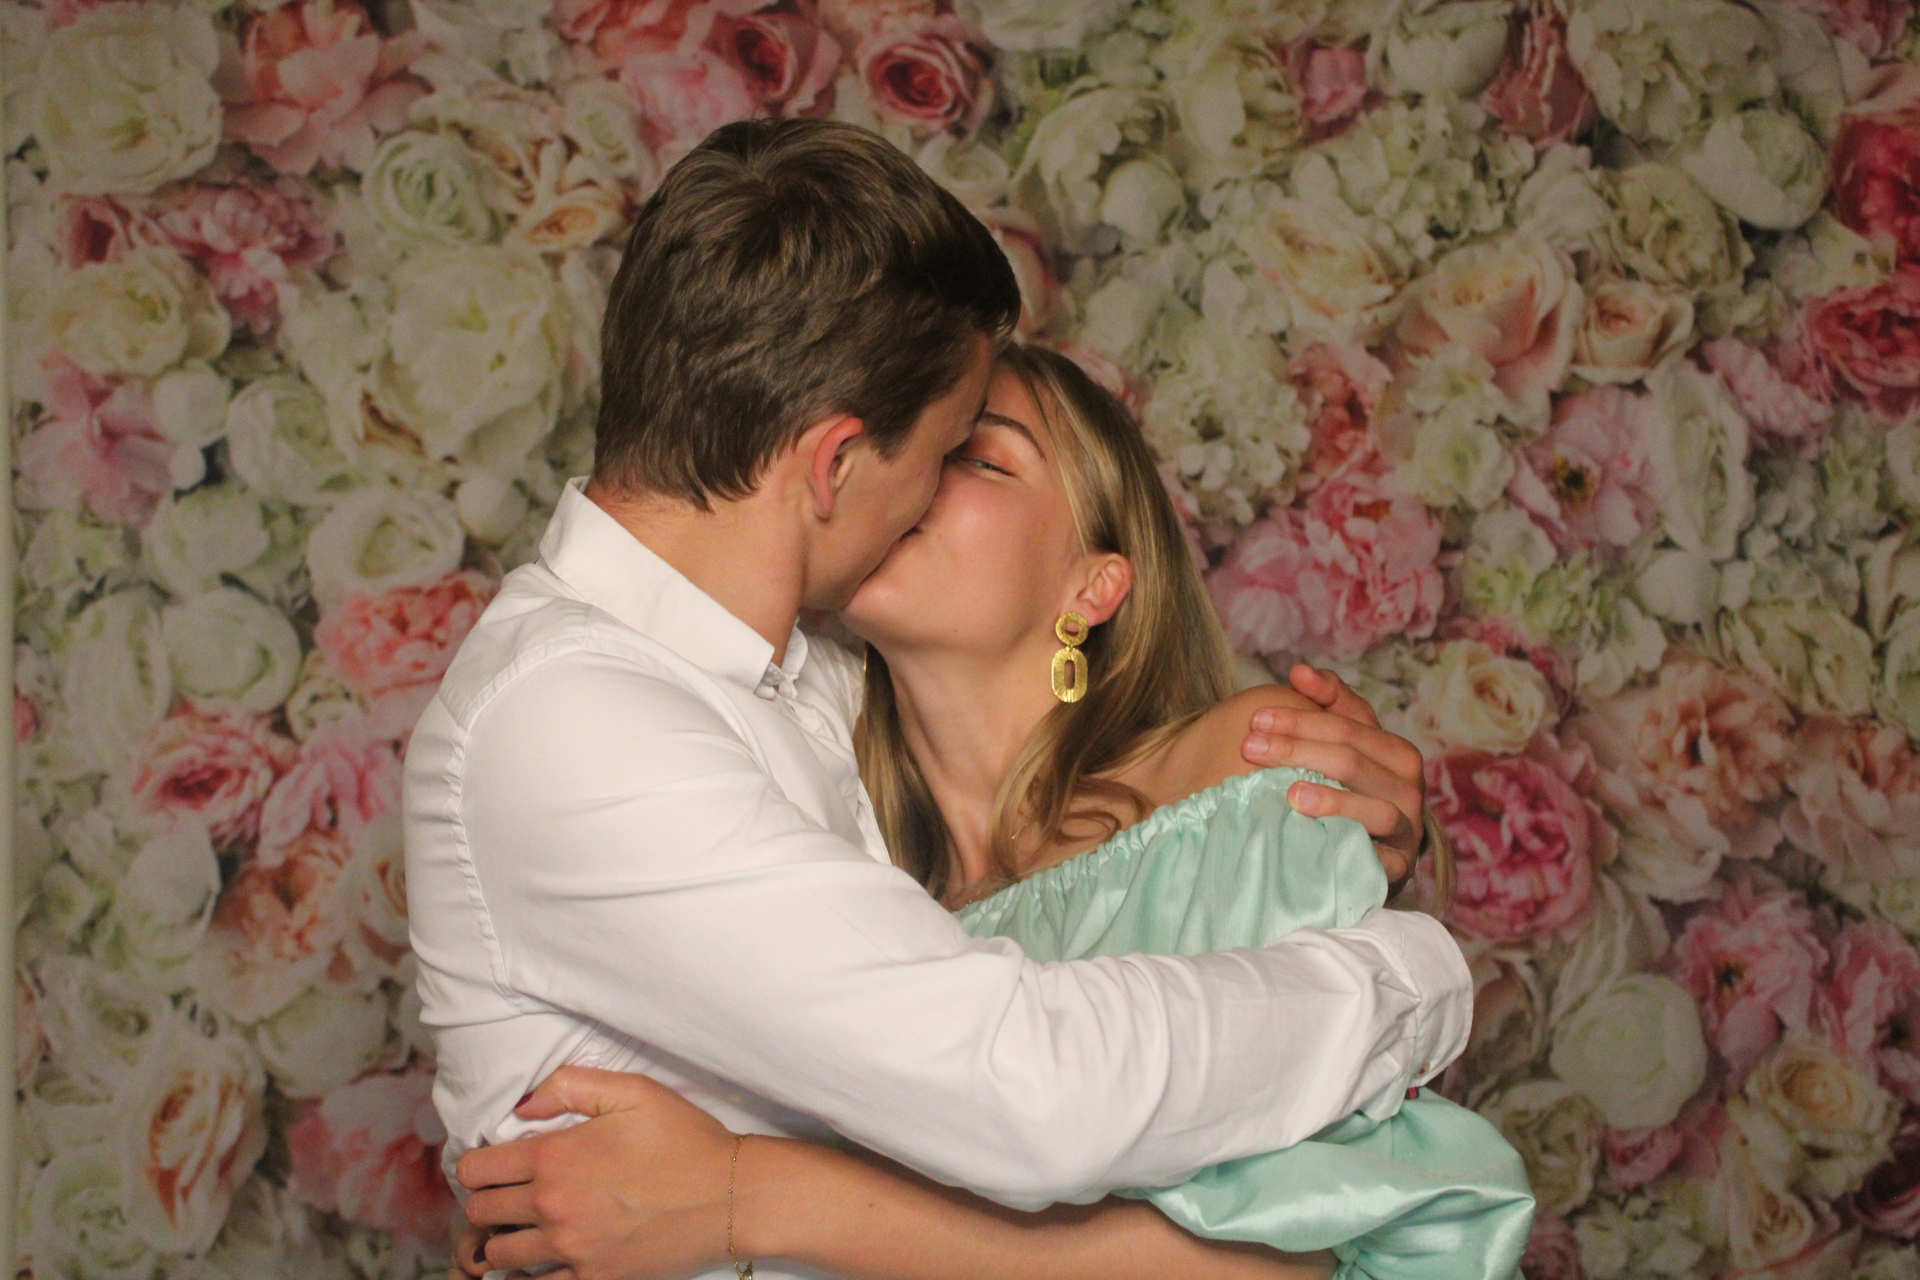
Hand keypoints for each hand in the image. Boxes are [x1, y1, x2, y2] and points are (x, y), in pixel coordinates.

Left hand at [455, 1066, 738, 1279]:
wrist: (730, 1195)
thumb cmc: (684, 1138)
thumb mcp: (633, 1091)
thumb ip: (569, 1086)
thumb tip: (523, 1105)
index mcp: (556, 1156)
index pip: (476, 1170)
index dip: (476, 1165)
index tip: (492, 1164)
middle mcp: (553, 1206)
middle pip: (481, 1212)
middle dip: (487, 1200)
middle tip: (508, 1194)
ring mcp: (571, 1249)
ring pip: (499, 1255)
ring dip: (504, 1240)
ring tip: (523, 1228)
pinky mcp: (593, 1279)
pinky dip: (529, 1276)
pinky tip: (542, 1262)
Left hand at [1241, 664, 1424, 890]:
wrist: (1353, 857)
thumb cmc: (1340, 791)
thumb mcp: (1334, 744)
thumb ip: (1325, 703)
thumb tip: (1300, 670)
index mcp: (1395, 752)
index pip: (1348, 724)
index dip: (1302, 718)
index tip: (1257, 718)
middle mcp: (1407, 787)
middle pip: (1353, 760)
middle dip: (1299, 748)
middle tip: (1250, 747)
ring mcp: (1406, 829)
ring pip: (1374, 808)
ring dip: (1331, 799)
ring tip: (1290, 793)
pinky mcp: (1397, 868)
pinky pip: (1379, 856)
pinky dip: (1349, 842)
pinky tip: (1314, 834)